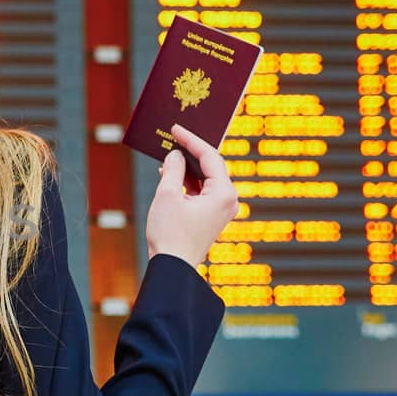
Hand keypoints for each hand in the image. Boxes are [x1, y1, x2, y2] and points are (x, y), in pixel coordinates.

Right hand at [145, 123, 238, 268]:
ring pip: (206, 179)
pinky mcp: (213, 217)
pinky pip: (203, 192)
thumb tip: (176, 155)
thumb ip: (173, 169)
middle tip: (174, 138)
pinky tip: (171, 177)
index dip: (191, 140)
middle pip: (211, 166)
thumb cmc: (170, 234)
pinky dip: (189, 183)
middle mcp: (229, 200)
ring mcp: (223, 210)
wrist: (173, 267)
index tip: (176, 129)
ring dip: (188, 169)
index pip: (210, 156)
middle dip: (191, 153)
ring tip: (168, 157)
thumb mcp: (167, 195)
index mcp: (224, 193)